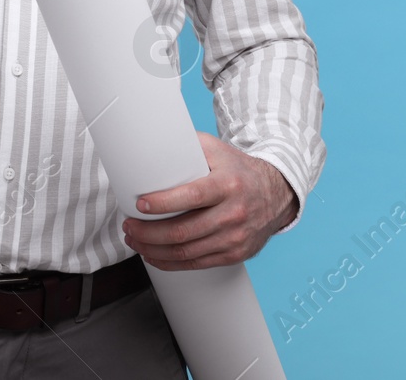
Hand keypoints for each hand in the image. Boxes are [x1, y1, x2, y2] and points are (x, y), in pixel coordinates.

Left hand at [121, 132, 298, 270]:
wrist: (276, 194)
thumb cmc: (240, 172)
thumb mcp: (218, 151)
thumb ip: (189, 145)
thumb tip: (155, 142)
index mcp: (228, 185)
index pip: (192, 196)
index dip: (163, 203)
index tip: (141, 204)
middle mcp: (233, 213)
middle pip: (184, 231)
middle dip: (149, 232)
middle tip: (129, 227)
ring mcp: (235, 237)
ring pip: (186, 251)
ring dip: (154, 250)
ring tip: (135, 241)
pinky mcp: (234, 254)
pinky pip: (196, 263)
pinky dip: (171, 263)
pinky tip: (154, 256)